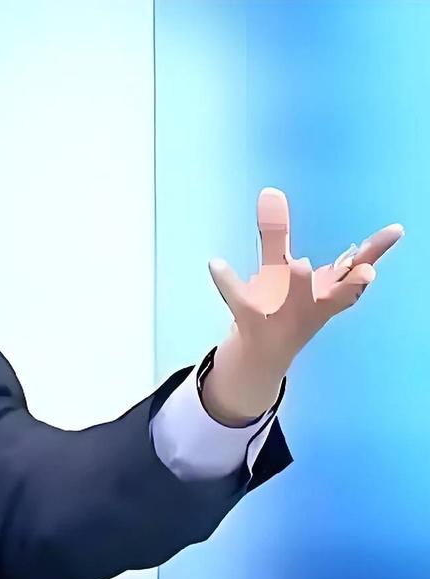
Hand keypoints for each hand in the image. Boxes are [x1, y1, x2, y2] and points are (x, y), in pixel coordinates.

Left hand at [202, 187, 403, 423]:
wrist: (262, 354)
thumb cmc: (281, 305)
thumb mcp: (280, 269)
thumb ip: (277, 233)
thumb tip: (270, 192)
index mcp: (328, 293)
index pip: (357, 272)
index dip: (377, 252)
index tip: (395, 230)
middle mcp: (313, 307)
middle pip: (336, 296)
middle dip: (349, 283)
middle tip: (363, 266)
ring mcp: (285, 318)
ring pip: (296, 303)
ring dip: (302, 286)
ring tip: (300, 263)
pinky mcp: (254, 323)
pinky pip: (240, 302)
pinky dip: (228, 282)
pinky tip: (215, 263)